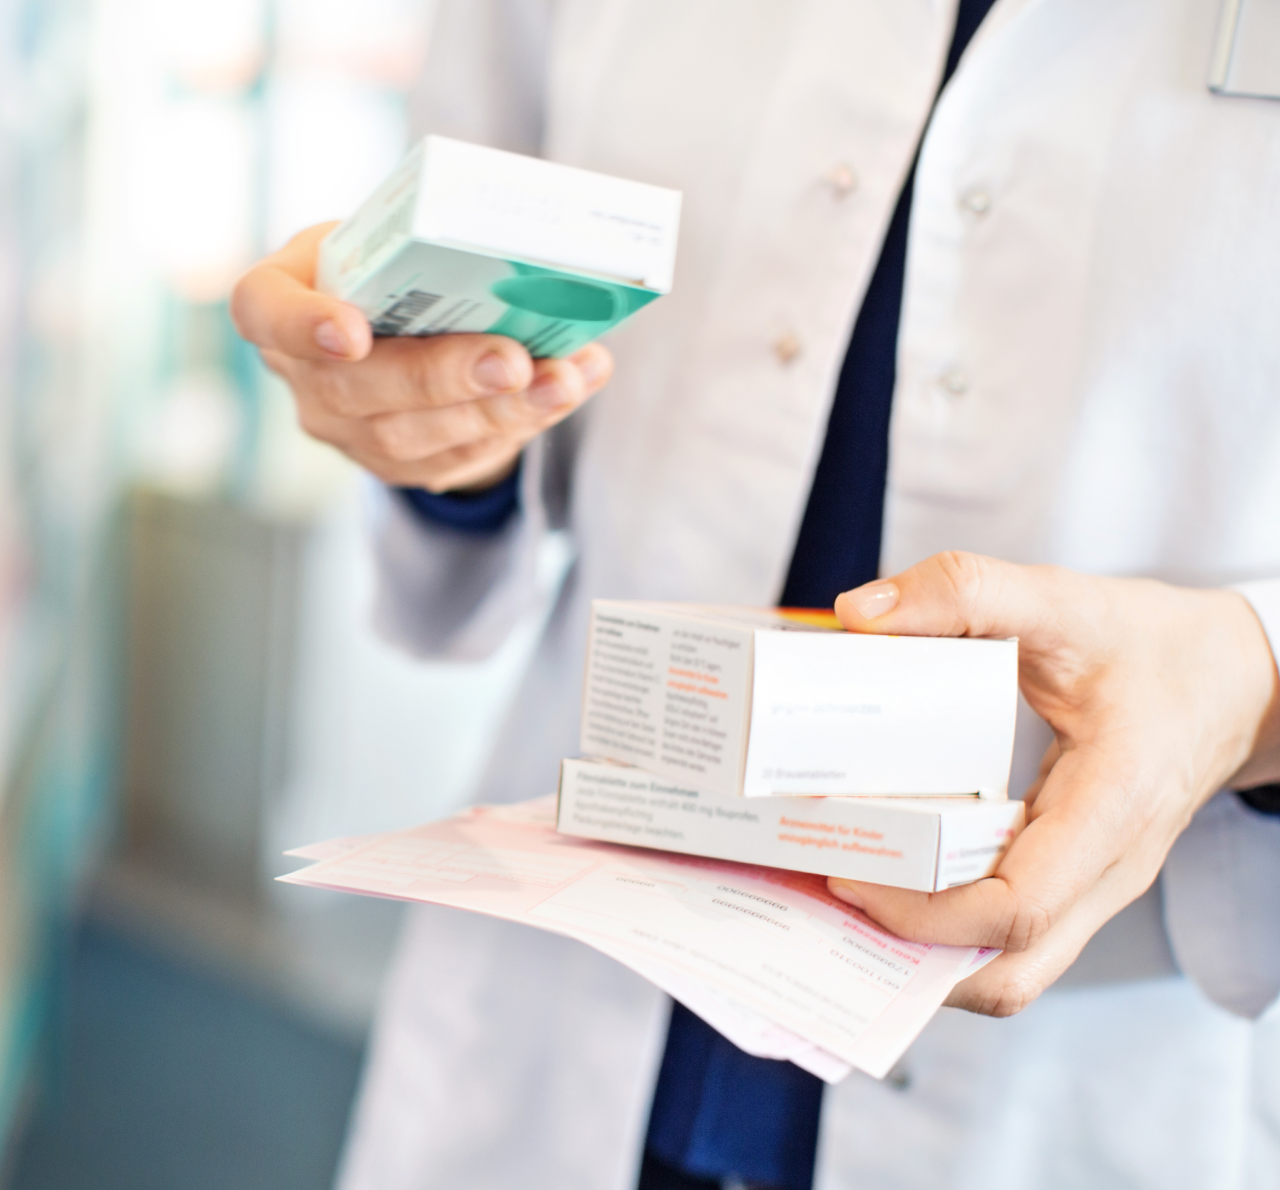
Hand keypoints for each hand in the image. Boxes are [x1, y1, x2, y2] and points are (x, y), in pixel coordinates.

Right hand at [231, 223, 613, 492]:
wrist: (402, 333)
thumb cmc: (391, 268)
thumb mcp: (388, 236)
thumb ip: (429, 242)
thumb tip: (530, 252)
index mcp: (282, 297)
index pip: (262, 310)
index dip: (301, 325)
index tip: (351, 332)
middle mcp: (304, 375)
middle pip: (357, 389)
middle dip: (444, 377)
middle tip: (512, 361)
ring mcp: (349, 433)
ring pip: (416, 436)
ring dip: (501, 410)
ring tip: (563, 381)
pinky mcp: (403, 466)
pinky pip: (462, 454)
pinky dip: (526, 419)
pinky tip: (570, 388)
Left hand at [827, 552, 1279, 1016]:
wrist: (1237, 681)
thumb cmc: (1157, 647)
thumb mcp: (1065, 600)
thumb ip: (966, 592)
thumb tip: (859, 614)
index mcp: (1113, 806)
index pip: (1018, 906)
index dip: (923, 912)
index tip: (849, 873)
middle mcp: (1109, 869)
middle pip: (1010, 969)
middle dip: (911, 953)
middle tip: (830, 893)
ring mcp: (1096, 885)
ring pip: (1012, 966)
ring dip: (928, 950)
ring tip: (848, 897)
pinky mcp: (1077, 879)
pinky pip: (1012, 933)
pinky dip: (950, 926)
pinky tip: (895, 878)